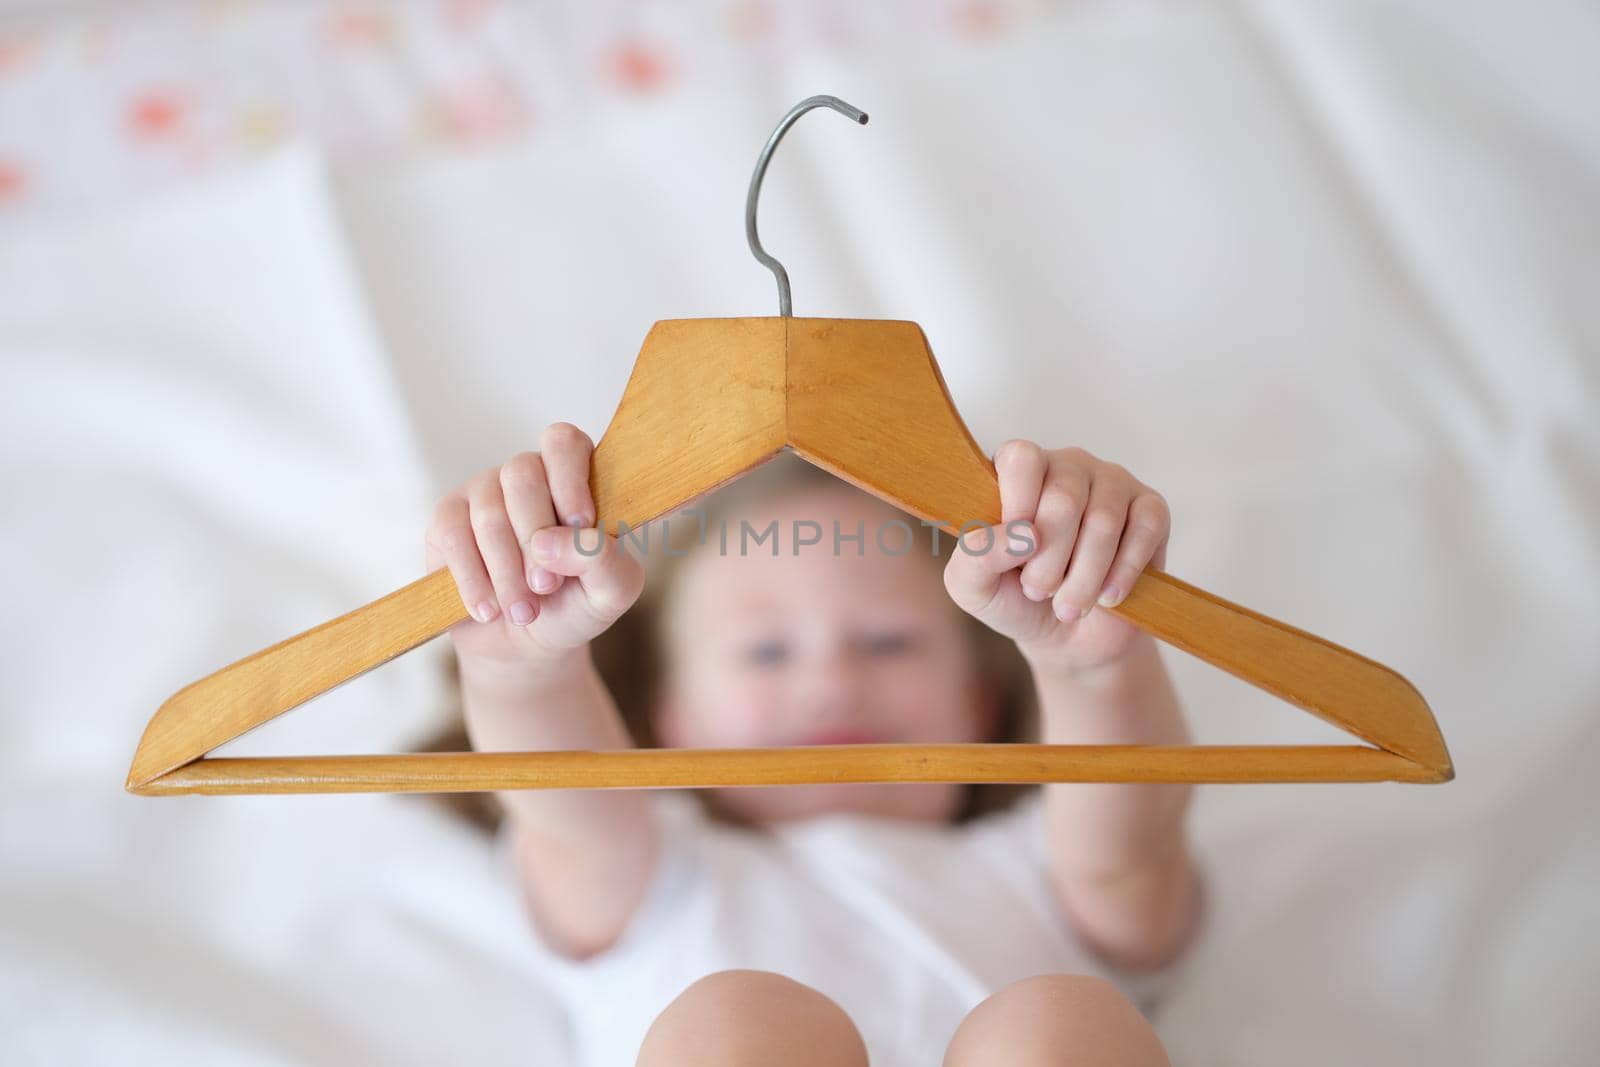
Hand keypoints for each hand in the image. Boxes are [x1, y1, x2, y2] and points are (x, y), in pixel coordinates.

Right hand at [424, 422, 644, 668]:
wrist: (527, 643)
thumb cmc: (576, 604)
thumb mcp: (611, 591)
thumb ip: (604, 560)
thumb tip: (553, 541)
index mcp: (575, 477)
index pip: (564, 443)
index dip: (568, 478)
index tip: (578, 525)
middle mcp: (528, 474)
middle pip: (522, 475)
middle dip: (535, 538)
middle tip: (546, 586)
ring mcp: (485, 492)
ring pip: (489, 513)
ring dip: (507, 571)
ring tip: (523, 611)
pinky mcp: (448, 519)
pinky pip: (455, 536)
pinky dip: (473, 580)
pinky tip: (488, 609)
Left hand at [943, 441, 1170, 675]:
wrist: (1068, 637)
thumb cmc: (1017, 598)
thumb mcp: (974, 586)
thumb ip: (977, 556)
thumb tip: (1018, 535)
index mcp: (1018, 472)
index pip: (1021, 458)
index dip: (1019, 507)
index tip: (1017, 554)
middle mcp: (1066, 466)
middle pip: (1063, 498)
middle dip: (1049, 561)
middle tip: (1039, 591)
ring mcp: (1111, 482)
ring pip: (1104, 520)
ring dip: (1084, 577)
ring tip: (1069, 605)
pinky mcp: (1151, 508)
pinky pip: (1146, 528)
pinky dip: (1123, 572)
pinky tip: (1107, 597)